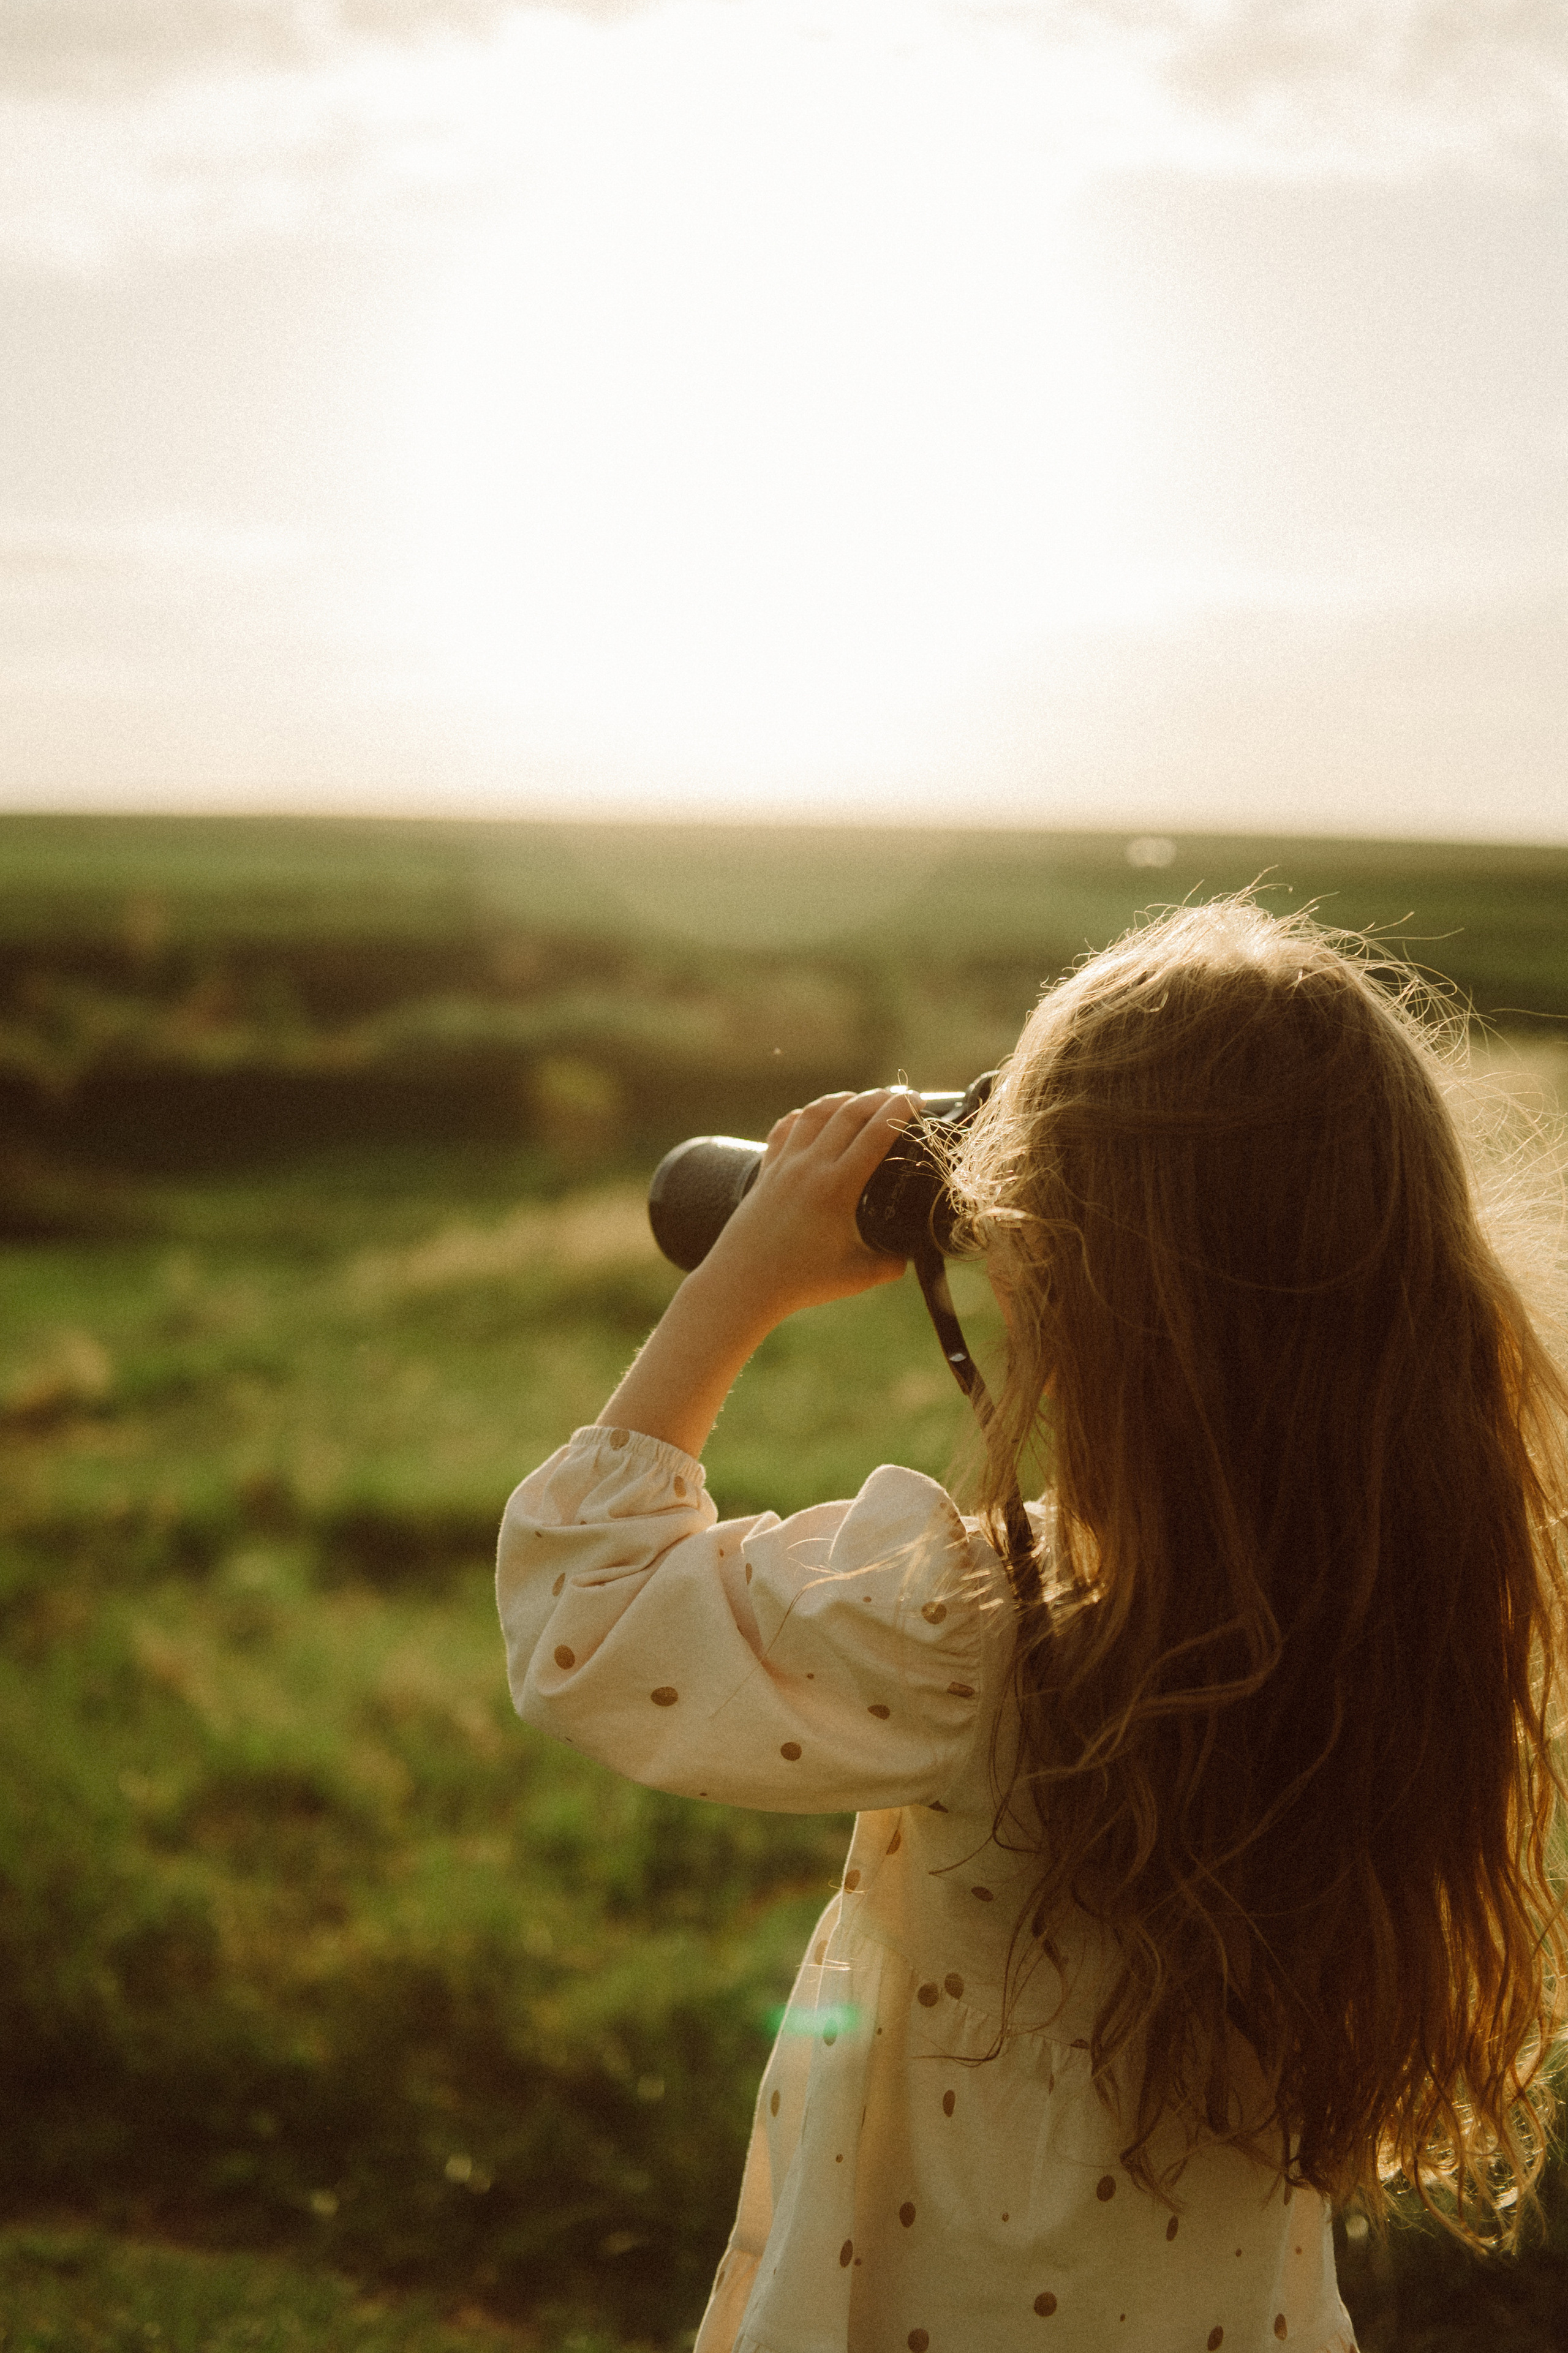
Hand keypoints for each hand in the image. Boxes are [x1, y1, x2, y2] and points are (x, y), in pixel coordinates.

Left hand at [699, 1088, 916, 1324]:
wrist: (743, 1283)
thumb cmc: (800, 1282)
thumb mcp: (857, 1276)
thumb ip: (892, 1263)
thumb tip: (912, 1255)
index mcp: (836, 1188)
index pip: (875, 1134)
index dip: (900, 1110)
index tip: (917, 1099)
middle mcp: (809, 1167)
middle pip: (848, 1113)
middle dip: (878, 1097)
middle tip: (898, 1095)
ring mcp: (784, 1166)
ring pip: (814, 1113)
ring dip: (842, 1099)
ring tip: (861, 1099)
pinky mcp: (766, 1171)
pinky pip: (785, 1129)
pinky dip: (804, 1116)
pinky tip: (814, 1116)